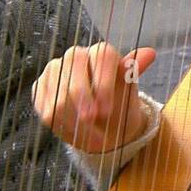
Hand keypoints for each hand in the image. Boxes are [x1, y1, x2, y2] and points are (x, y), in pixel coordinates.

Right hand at [33, 42, 156, 153]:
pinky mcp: (40, 87)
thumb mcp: (129, 96)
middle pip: (75, 65)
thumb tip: (150, 53)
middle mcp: (77, 55)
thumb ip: (132, 75)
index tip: (108, 109)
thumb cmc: (119, 108)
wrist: (103, 127)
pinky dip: (60, 123)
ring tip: (91, 138)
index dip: (103, 82)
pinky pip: (45, 105)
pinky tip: (75, 133)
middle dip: (83, 97)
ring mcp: (55, 69)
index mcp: (102, 53)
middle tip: (92, 121)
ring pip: (58, 89)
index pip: (102, 55)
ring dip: (73, 117)